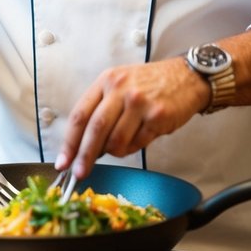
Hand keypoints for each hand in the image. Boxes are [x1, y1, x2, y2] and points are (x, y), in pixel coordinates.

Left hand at [55, 57, 210, 180]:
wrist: (186, 77)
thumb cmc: (151, 83)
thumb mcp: (120, 84)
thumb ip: (101, 108)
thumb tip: (83, 145)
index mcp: (107, 81)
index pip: (80, 114)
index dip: (69, 142)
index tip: (63, 161)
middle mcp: (121, 89)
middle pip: (95, 129)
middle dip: (84, 156)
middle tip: (80, 173)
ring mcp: (139, 102)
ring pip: (116, 141)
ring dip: (115, 151)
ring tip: (123, 144)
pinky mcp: (157, 116)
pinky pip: (137, 144)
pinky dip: (133, 148)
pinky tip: (139, 137)